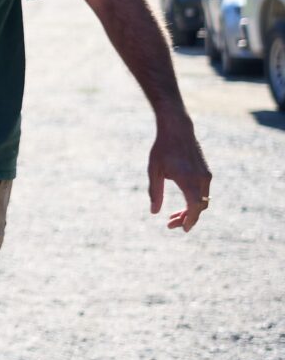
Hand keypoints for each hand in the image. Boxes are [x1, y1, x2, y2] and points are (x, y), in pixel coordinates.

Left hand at [147, 114, 210, 231]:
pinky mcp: (206, 171)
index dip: (190, 220)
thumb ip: (155, 192)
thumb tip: (154, 212)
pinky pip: (203, 192)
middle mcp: (202, 178)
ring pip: (202, 200)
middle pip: (199, 206)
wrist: (178, 129)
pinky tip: (182, 204)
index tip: (183, 230)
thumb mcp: (154, 171)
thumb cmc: (162, 149)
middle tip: (170, 225)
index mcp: (189, 180)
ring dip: (190, 210)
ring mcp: (206, 175)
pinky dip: (194, 200)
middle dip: (187, 218)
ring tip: (173, 216)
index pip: (195, 207)